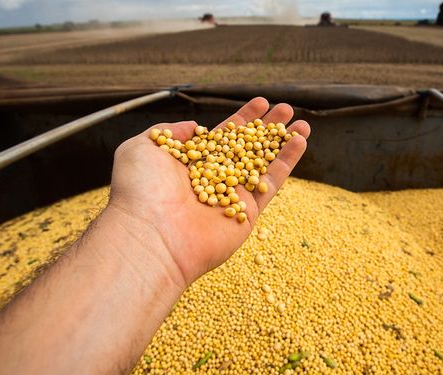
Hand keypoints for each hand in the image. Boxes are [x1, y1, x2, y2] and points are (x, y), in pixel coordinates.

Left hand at [107, 97, 310, 286]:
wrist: (151, 235)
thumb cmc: (140, 191)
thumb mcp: (143, 147)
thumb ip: (169, 132)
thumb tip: (193, 128)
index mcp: (189, 164)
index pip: (221, 137)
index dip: (242, 119)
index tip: (260, 102)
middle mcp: (212, 179)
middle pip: (246, 148)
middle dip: (266, 128)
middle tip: (285, 109)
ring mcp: (231, 196)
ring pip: (263, 163)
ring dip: (283, 142)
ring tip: (302, 122)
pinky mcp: (247, 213)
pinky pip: (271, 183)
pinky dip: (286, 162)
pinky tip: (300, 141)